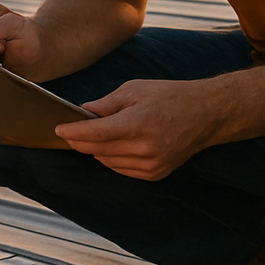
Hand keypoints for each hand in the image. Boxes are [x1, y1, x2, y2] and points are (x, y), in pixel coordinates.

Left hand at [55, 78, 223, 180]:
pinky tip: (114, 145)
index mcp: (138, 124)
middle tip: (70, 131)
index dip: (72, 132)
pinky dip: (112, 158)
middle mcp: (144, 149)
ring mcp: (151, 165)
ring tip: (94, 135)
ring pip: (107, 162)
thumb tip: (82, 113)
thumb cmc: (171, 96)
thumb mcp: (135, 90)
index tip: (58, 129)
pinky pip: (122, 169)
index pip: (94, 133)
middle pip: (97, 150)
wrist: (206, 115)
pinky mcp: (155, 174)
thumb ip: (106, 104)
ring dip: (96, 150)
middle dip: (80, 141)